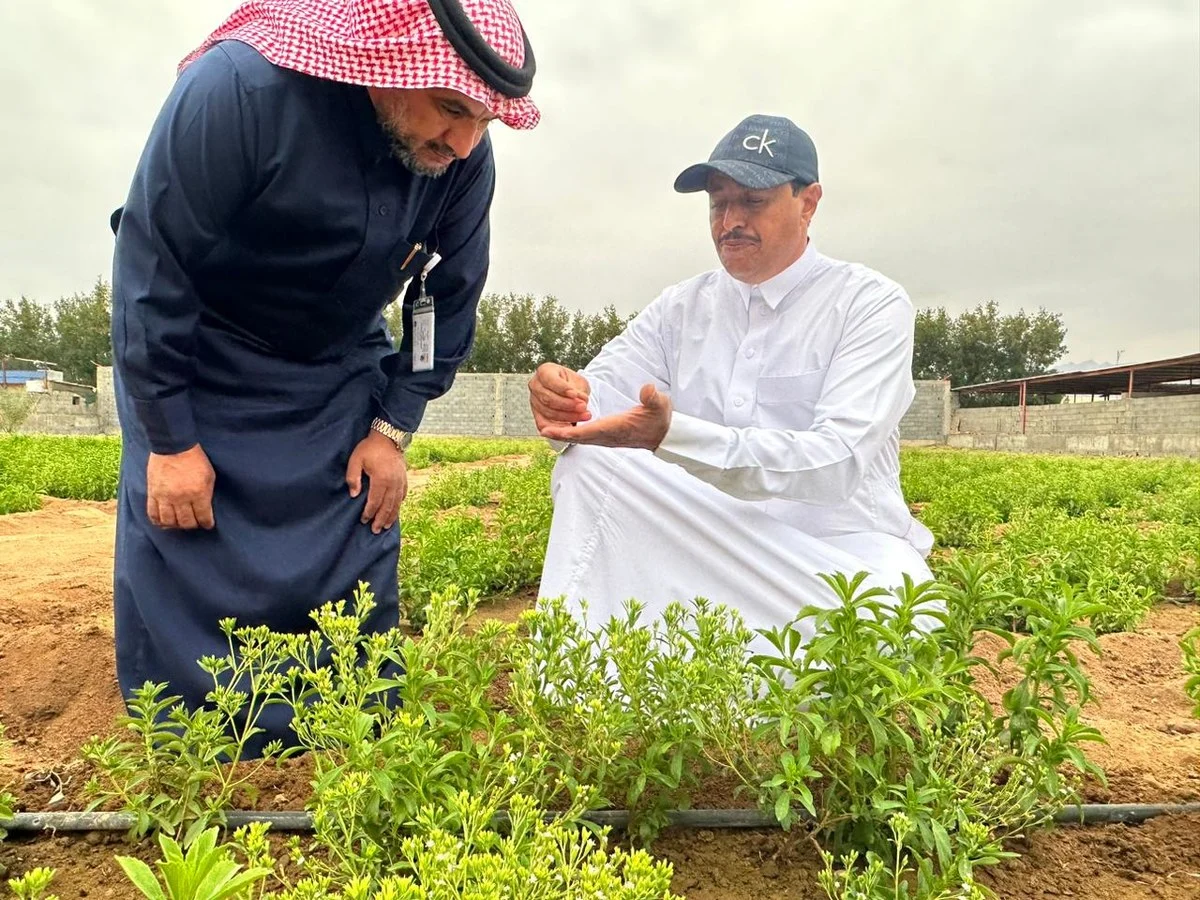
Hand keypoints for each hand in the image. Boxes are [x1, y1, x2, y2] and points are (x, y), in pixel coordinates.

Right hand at [146, 444, 215, 529]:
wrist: (173, 446)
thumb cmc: (195, 459)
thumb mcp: (209, 475)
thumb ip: (207, 494)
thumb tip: (206, 508)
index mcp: (198, 493)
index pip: (203, 517)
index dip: (207, 523)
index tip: (208, 524)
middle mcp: (181, 498)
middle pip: (186, 522)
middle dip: (192, 525)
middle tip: (195, 523)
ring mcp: (165, 497)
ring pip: (169, 521)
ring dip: (176, 526)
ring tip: (180, 523)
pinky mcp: (153, 493)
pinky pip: (153, 513)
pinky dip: (158, 521)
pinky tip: (164, 523)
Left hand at [346, 430, 407, 532]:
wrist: (388, 436)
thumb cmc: (369, 448)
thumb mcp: (356, 460)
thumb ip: (353, 478)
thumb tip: (354, 495)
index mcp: (381, 479)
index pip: (375, 502)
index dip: (369, 513)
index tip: (363, 520)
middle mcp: (393, 483)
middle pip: (387, 506)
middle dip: (381, 520)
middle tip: (375, 530)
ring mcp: (400, 481)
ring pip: (397, 503)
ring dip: (391, 516)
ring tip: (386, 526)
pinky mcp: (404, 478)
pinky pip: (403, 495)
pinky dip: (399, 505)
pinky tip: (396, 510)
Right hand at [528, 362, 591, 430]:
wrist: (571, 393)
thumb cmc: (573, 384)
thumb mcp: (579, 383)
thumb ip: (578, 391)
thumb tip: (580, 401)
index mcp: (544, 371)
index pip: (550, 380)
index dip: (563, 388)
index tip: (575, 395)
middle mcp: (535, 385)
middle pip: (548, 398)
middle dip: (567, 405)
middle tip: (583, 407)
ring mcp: (534, 401)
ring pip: (548, 412)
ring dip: (567, 416)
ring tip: (583, 416)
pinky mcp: (537, 414)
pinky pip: (545, 423)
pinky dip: (558, 427)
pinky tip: (571, 427)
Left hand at [538, 383, 671, 450]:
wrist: (664, 436)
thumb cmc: (660, 420)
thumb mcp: (660, 406)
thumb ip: (653, 398)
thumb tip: (648, 389)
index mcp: (616, 428)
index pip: (591, 431)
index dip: (573, 431)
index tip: (556, 430)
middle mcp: (608, 436)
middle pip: (580, 437)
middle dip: (562, 434)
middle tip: (542, 430)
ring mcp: (607, 438)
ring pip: (581, 438)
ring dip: (564, 434)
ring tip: (546, 429)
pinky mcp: (607, 437)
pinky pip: (586, 437)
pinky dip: (573, 434)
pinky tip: (562, 429)